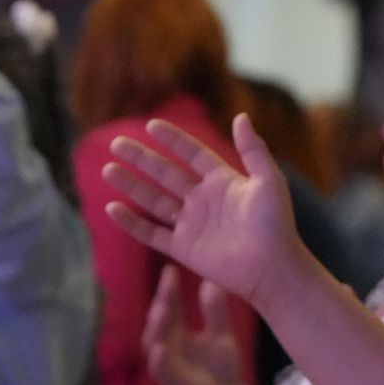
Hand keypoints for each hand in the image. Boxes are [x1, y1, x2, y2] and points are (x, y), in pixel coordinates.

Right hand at [103, 114, 303, 307]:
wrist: (272, 268)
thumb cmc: (275, 224)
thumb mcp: (269, 181)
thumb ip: (253, 150)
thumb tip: (240, 116)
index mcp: (222, 181)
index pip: (192, 154)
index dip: (173, 140)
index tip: (151, 125)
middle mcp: (203, 200)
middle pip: (165, 174)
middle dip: (141, 159)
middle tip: (116, 144)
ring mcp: (191, 225)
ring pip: (154, 201)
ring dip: (131, 185)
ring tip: (107, 170)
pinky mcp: (183, 249)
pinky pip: (152, 233)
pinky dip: (131, 222)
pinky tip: (111, 208)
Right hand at [142, 264, 244, 384]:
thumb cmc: (218, 366)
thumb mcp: (221, 334)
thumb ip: (215, 311)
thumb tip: (212, 280)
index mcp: (176, 330)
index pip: (169, 304)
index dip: (168, 288)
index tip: (170, 269)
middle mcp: (165, 343)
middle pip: (158, 319)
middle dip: (161, 301)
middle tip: (168, 284)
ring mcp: (164, 363)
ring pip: (153, 342)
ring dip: (156, 327)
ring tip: (162, 310)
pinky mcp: (169, 384)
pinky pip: (160, 371)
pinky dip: (159, 360)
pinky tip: (160, 349)